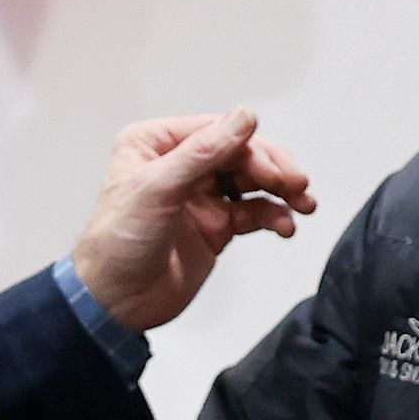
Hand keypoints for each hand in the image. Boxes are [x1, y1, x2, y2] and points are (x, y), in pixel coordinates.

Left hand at [68, 107, 318, 332]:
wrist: (114, 302)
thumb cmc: (117, 243)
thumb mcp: (157, 189)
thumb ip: (203, 152)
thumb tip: (244, 117)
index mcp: (156, 144)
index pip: (216, 132)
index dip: (250, 149)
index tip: (274, 171)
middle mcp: (180, 165)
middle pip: (241, 154)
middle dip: (272, 169)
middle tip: (294, 186)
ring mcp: (200, 196)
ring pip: (253, 182)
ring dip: (281, 192)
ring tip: (304, 205)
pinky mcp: (215, 226)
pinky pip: (253, 213)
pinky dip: (274, 217)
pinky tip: (285, 226)